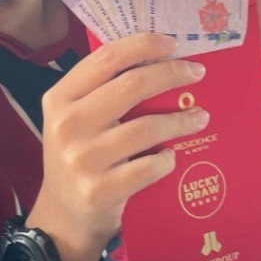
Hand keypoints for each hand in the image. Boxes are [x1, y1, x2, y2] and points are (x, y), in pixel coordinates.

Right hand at [26, 32, 208, 260]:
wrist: (64, 217)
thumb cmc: (79, 156)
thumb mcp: (75, 117)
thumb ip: (102, 89)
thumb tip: (158, 56)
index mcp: (60, 98)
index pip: (106, 58)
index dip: (144, 45)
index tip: (173, 43)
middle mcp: (67, 125)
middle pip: (132, 85)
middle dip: (172, 73)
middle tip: (197, 72)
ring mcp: (83, 159)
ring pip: (147, 127)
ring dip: (181, 120)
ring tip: (201, 117)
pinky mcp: (100, 191)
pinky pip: (149, 167)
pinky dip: (167, 160)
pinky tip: (171, 156)